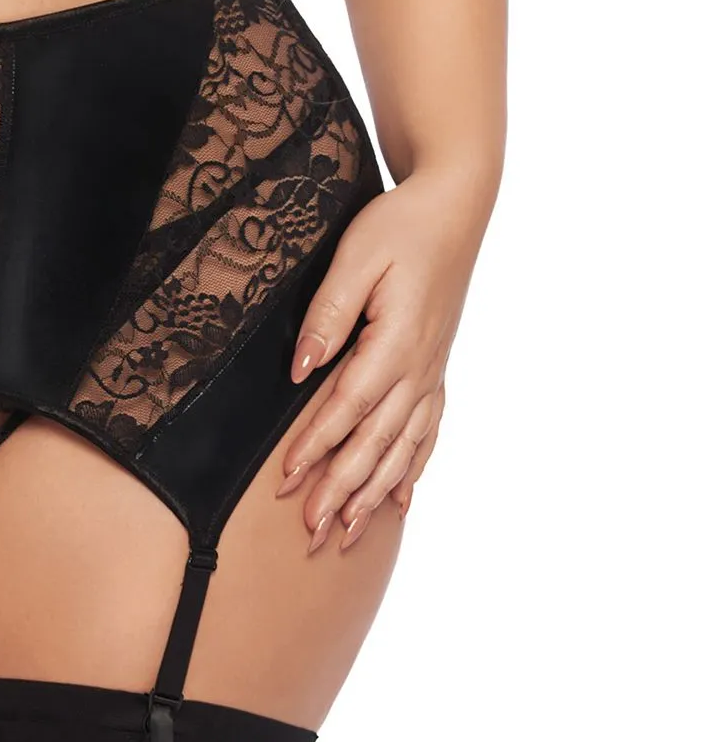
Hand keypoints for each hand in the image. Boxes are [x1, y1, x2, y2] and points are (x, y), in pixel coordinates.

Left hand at [275, 170, 485, 550]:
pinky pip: (428, 432)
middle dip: (341, 489)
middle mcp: (419, 368)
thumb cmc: (400, 225)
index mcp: (394, 343)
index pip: (347, 407)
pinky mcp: (436, 366)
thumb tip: (302, 369)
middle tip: (311, 533)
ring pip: (403, 448)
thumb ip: (328, 315)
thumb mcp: (356, 257)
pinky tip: (401, 500)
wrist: (454, 208)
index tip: (286, 482)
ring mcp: (432, 371)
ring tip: (348, 532)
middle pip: (375, 442)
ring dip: (374, 492)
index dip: (316, 447)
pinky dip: (413, 469)